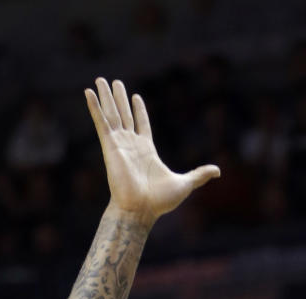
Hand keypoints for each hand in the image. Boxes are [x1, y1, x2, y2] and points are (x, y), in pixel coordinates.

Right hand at [86, 78, 218, 226]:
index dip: (139, 111)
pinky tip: (88, 93)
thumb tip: (217, 171)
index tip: (135, 97)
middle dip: (119, 98)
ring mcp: (119, 144)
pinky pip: (101, 122)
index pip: (142, 125)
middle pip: (124, 115)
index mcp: (147, 150)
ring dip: (106, 97)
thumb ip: (199, 175)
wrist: (141, 210)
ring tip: (99, 80)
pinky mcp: (110, 146)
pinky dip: (94, 107)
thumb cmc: (159, 202)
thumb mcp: (185, 184)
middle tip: (114, 82)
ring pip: (112, 114)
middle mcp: (131, 145)